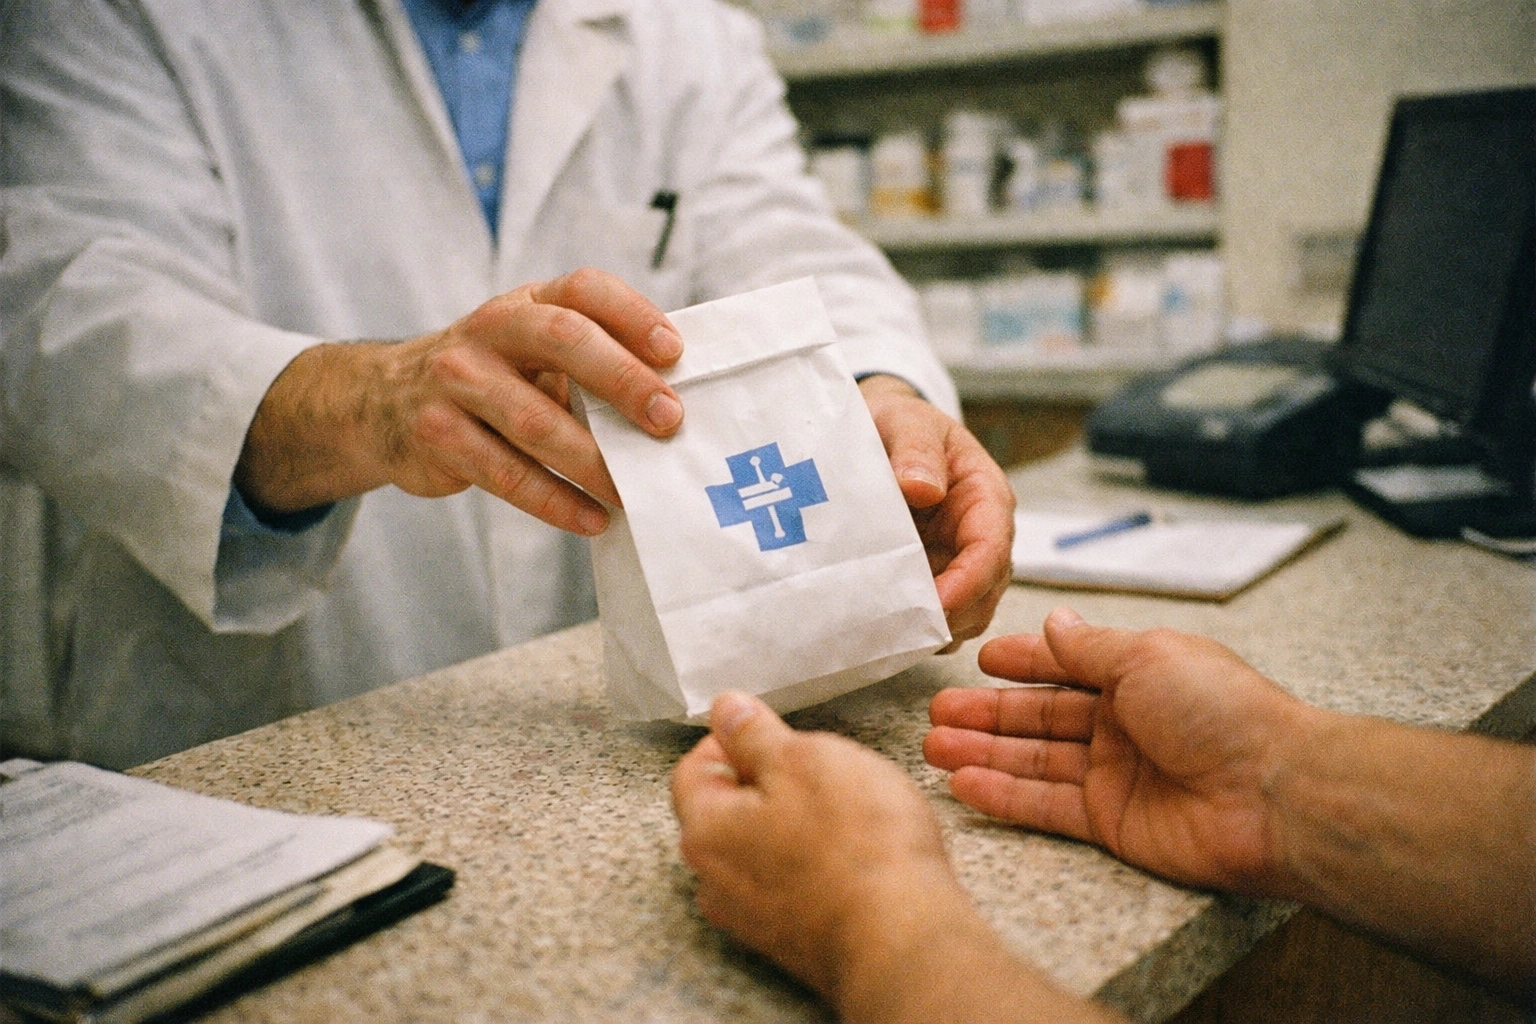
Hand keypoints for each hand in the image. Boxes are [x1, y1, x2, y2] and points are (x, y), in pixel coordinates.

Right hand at [235, 268, 683, 534]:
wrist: (382, 402)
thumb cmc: (494, 377)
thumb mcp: (531, 350)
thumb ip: (592, 360)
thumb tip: (682, 396)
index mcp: (526, 303)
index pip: (583, 290)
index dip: (632, 315)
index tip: (675, 352)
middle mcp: (489, 332)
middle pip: (563, 341)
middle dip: (623, 380)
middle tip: (670, 422)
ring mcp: (457, 381)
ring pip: (536, 421)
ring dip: (594, 462)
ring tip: (636, 491)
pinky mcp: (439, 436)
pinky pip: (507, 475)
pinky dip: (557, 501)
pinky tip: (594, 519)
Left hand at [671, 692, 957, 1001]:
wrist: (904, 939)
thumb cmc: (856, 844)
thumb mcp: (803, 758)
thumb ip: (754, 733)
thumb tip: (726, 709)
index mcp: (705, 831)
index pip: (693, 769)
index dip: (731, 739)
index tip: (771, 732)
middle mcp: (715, 881)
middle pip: (727, 811)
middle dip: (769, 782)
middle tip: (820, 770)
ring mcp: (751, 918)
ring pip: (760, 848)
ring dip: (793, 824)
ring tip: (845, 813)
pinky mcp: (790, 940)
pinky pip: (789, 883)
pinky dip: (811, 863)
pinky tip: (853, 856)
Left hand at [858, 376, 1014, 649]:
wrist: (879, 432)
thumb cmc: (899, 424)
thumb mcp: (907, 422)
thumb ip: (916, 450)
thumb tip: (923, 488)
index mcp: (986, 497)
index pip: (992, 548)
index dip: (968, 582)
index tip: (936, 604)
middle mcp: (981, 537)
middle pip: (984, 593)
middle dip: (951, 616)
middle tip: (904, 630)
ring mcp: (957, 563)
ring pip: (963, 614)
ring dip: (932, 629)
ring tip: (887, 634)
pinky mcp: (932, 580)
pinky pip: (934, 617)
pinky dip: (914, 630)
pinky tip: (881, 631)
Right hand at [924, 607, 1315, 894]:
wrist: (1272, 794)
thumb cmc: (1221, 711)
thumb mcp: (1146, 657)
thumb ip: (1089, 647)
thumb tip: (1055, 618)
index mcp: (1139, 675)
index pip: (1066, 665)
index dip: (1024, 662)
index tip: (982, 660)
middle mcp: (1124, 724)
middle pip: (1040, 716)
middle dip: (987, 713)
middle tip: (937, 711)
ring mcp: (1115, 775)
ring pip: (1034, 761)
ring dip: (983, 753)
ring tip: (932, 747)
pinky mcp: (1110, 823)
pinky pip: (1045, 806)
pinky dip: (1003, 796)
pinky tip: (964, 784)